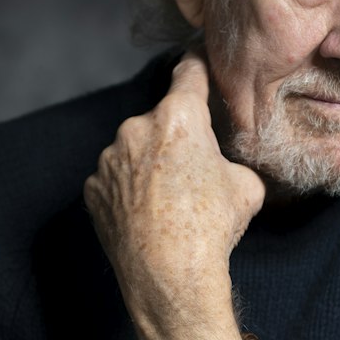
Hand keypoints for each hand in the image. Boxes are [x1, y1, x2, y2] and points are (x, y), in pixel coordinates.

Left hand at [83, 52, 264, 339]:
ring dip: (149, 165)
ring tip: (168, 203)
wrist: (170, 278)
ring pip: (134, 151)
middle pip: (161, 120)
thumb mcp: (247, 188)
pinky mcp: (93, 188)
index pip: (189, 72)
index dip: (197, 65)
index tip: (196, 61)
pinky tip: (146, 216)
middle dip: (175, 138)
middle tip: (193, 174)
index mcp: (179, 116)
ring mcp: (109, 159)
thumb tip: (225, 165)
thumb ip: (232, 161)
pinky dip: (128, 191)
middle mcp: (136, 127)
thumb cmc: (212, 228)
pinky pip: (115, 180)